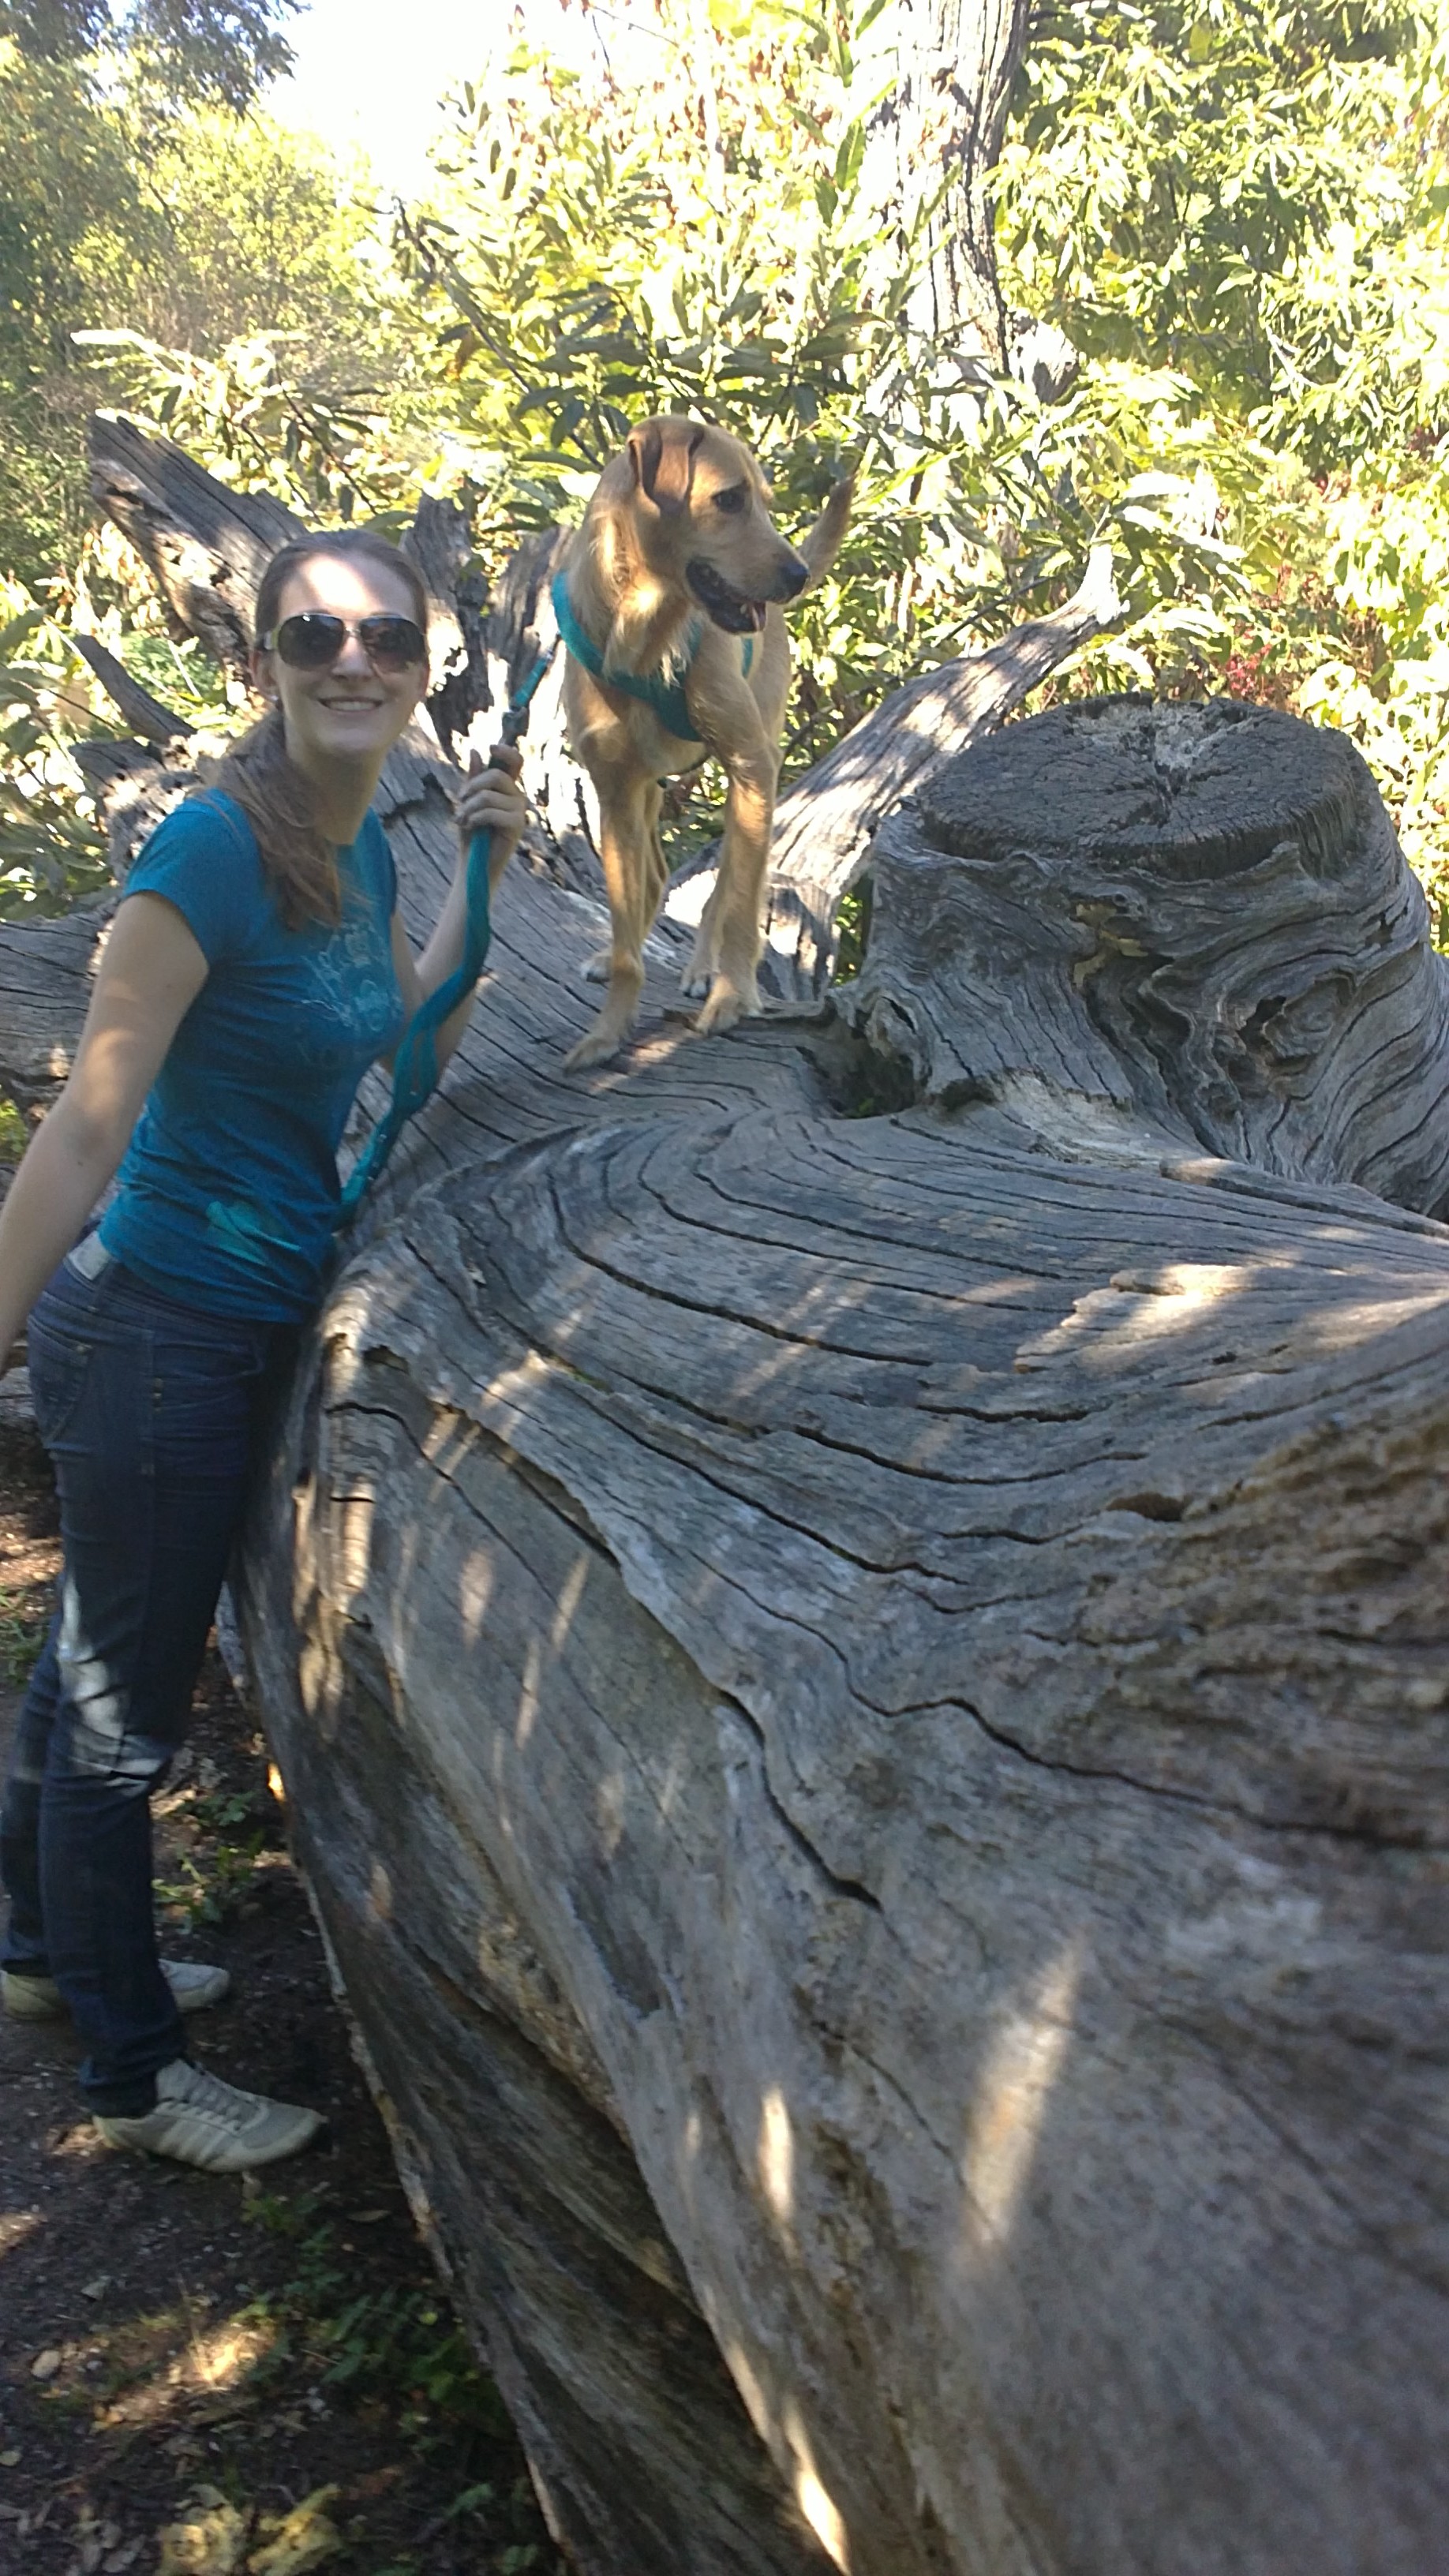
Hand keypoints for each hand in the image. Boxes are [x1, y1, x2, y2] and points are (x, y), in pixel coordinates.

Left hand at [453, 746, 526, 869]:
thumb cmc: (471, 832)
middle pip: (496, 775)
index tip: (491, 746)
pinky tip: (470, 826)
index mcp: (506, 788)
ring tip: (461, 819)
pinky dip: (474, 818)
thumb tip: (475, 751)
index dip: (506, 750)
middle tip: (459, 800)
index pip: (516, 762)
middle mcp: (517, 797)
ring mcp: (519, 811)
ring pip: (488, 795)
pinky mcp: (517, 826)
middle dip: (472, 786)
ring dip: (468, 807)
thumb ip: (472, 778)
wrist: (473, 862)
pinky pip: (491, 812)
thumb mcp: (467, 801)